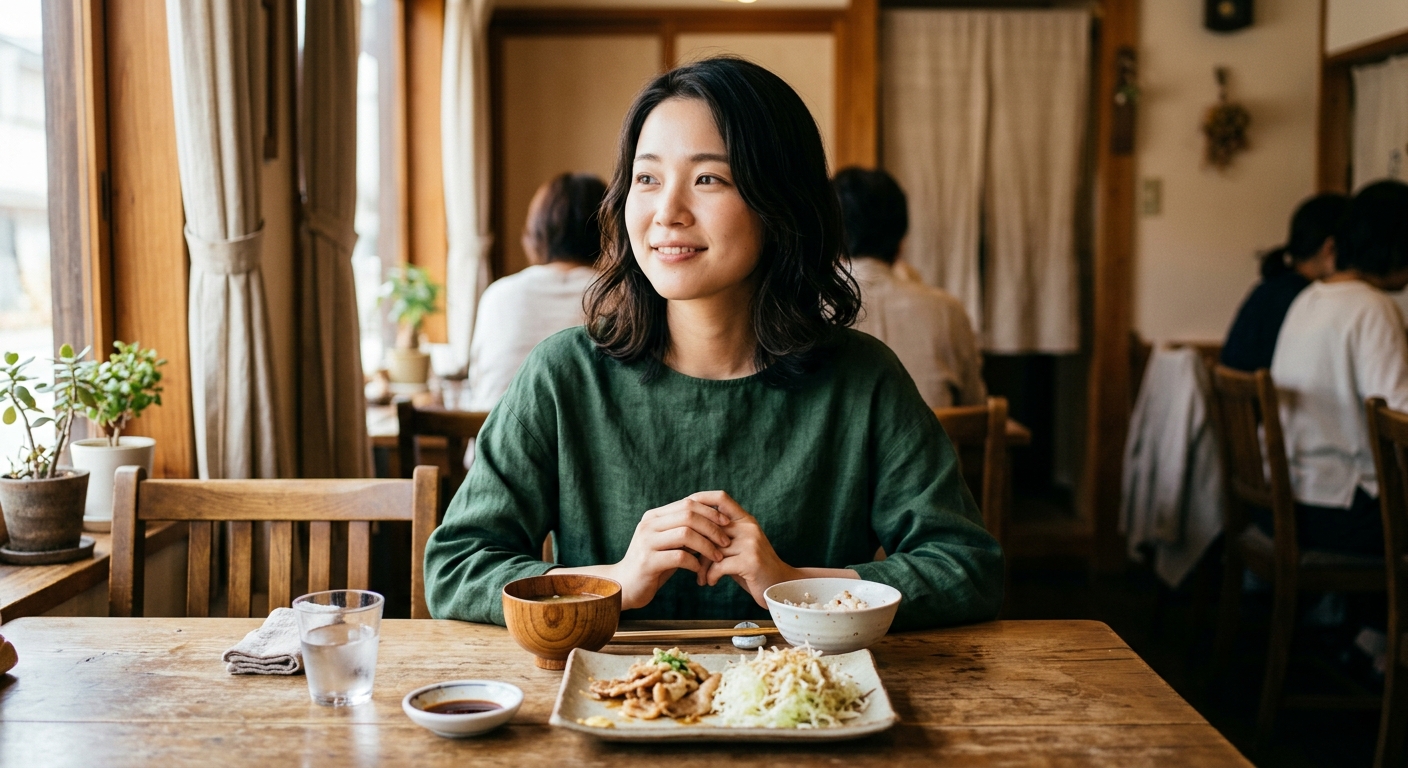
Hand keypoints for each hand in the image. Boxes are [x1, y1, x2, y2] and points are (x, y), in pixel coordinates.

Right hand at [558, 497, 732, 609]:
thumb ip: (683, 531)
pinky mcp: (647, 562)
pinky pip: (679, 557)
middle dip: (712, 528)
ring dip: (707, 546)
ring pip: (686, 534)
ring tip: (718, 557)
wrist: (623, 586)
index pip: (687, 503)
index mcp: (654, 516)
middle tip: (726, 541)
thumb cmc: (652, 565)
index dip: (710, 512)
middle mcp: (648, 525)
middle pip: (688, 515)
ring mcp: (646, 543)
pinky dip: (695, 563)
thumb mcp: (667, 544)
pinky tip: (701, 571)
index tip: (727, 524)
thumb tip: (714, 522)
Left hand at [697, 491, 799, 606]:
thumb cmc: (752, 569)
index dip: (700, 499)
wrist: (781, 587)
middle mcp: (748, 527)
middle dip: (695, 547)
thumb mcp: (737, 548)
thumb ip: (719, 538)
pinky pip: (720, 565)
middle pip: (710, 528)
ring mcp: (751, 543)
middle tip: (687, 560)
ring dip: (702, 567)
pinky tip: (711, 583)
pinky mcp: (751, 561)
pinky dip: (711, 576)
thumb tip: (687, 533)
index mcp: (745, 520)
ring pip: (712, 549)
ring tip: (700, 578)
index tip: (683, 514)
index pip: (721, 498)